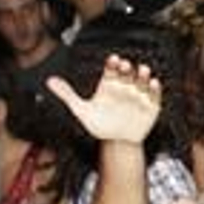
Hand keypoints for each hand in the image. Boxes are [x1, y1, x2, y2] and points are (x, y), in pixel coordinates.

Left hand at [46, 54, 160, 144]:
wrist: (117, 143)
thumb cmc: (99, 125)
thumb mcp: (80, 110)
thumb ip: (67, 94)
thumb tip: (49, 81)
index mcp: (109, 84)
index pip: (112, 70)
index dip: (113, 64)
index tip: (113, 60)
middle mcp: (124, 87)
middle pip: (127, 73)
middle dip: (127, 68)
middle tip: (125, 65)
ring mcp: (138, 95)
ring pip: (142, 81)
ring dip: (143, 75)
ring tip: (143, 70)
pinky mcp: (150, 106)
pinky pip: (154, 96)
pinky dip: (155, 89)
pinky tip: (153, 84)